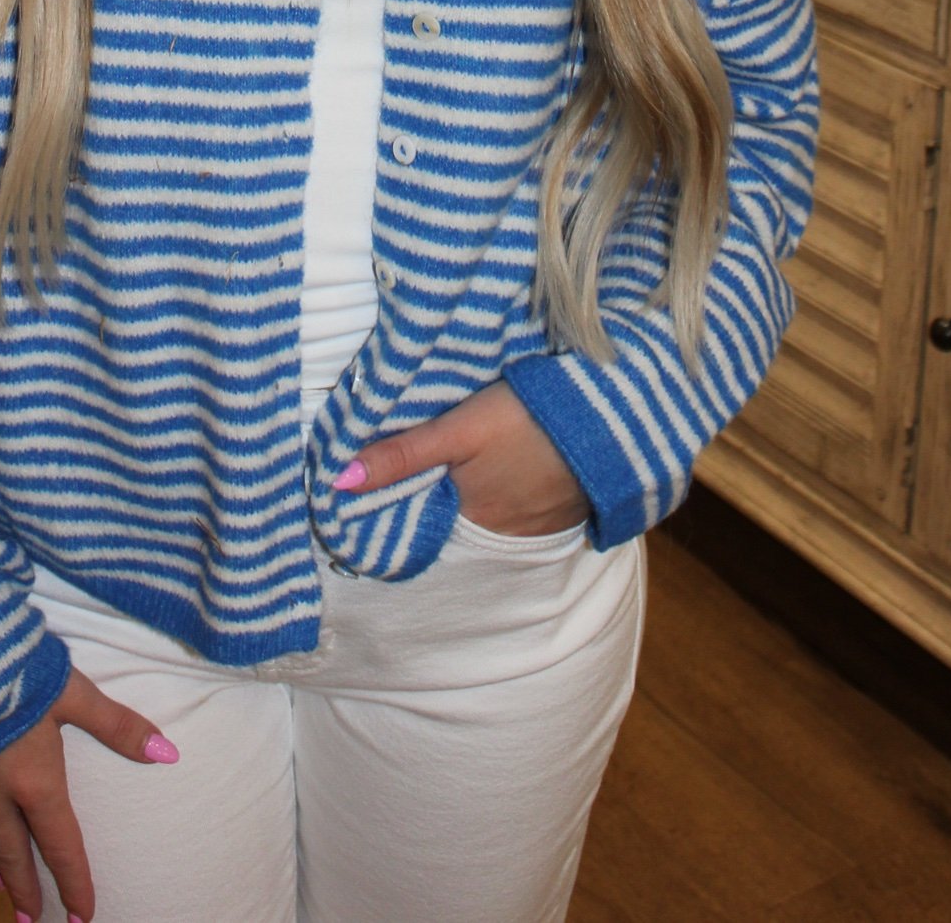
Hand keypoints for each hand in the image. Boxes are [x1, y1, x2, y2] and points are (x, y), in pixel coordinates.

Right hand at [0, 664, 178, 922]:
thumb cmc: (11, 666)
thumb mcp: (70, 690)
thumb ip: (115, 724)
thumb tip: (167, 752)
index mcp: (32, 780)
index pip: (60, 844)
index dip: (73, 881)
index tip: (83, 914)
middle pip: (11, 853)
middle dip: (26, 888)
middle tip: (32, 917)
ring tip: (0, 880)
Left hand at [337, 380, 589, 536]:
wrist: (612, 422)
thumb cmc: (527, 420)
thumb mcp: (460, 429)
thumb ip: (404, 453)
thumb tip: (339, 481)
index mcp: (470, 513)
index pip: (425, 513)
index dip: (408, 495)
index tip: (385, 478)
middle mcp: (502, 530)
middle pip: (460, 512)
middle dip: (446, 492)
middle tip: (436, 457)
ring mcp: (541, 522)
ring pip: (496, 508)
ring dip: (484, 490)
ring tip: (476, 457)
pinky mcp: (569, 505)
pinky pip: (530, 505)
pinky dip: (517, 489)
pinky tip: (517, 462)